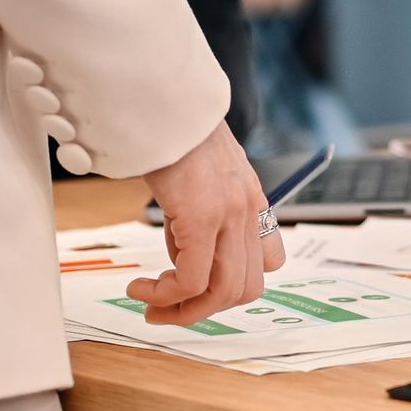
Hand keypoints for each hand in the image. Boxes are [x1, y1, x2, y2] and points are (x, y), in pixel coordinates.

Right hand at [129, 123, 285, 325]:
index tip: (198, 288)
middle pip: (246, 287)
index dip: (234, 284)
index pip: (269, 260)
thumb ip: (200, 215)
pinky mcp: (202, 217)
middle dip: (206, 310)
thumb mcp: (200, 176)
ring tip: (151, 305)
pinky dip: (166, 295)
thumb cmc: (174, 132)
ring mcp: (230, 216)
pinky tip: (141, 288)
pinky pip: (192, 280)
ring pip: (222, 292)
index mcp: (253, 199)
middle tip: (167, 309)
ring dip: (184, 310)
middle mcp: (248, 211)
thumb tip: (181, 254)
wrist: (166, 99)